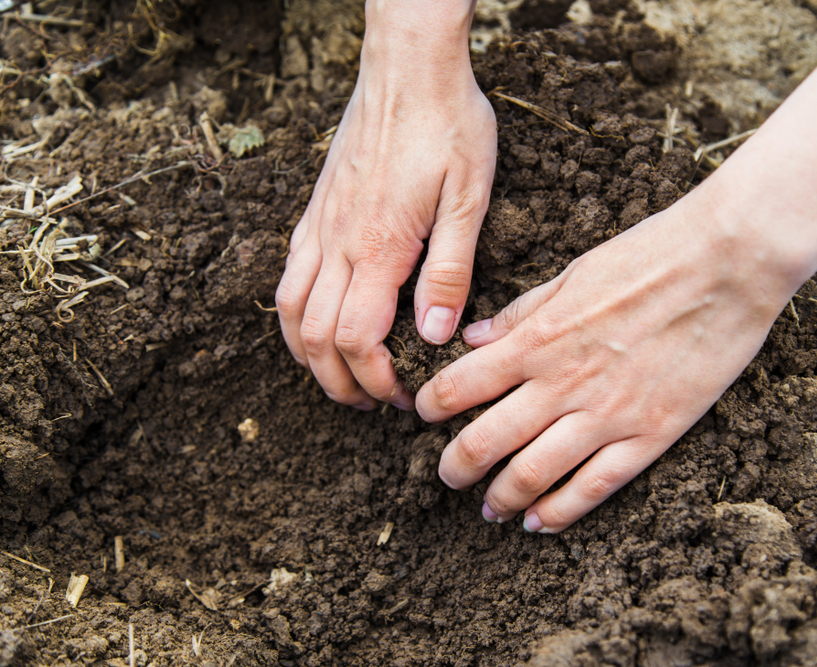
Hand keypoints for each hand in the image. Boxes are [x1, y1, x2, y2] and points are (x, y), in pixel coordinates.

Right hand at [276, 3, 495, 409]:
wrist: (407, 65)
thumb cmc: (448, 126)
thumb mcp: (470, 199)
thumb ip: (450, 272)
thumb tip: (433, 335)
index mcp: (379, 247)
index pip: (358, 340)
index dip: (377, 380)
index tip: (402, 397)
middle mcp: (337, 242)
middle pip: (316, 338)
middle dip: (339, 383)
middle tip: (370, 403)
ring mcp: (319, 225)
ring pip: (290, 311)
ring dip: (309, 356)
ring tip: (340, 377)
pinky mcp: (315, 209)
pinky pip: (287, 275)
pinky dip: (295, 315)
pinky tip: (316, 323)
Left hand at [416, 191, 799, 532]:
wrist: (728, 263)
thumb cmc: (650, 255)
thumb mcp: (572, 273)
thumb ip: (520, 313)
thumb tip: (471, 340)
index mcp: (537, 339)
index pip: (458, 387)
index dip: (430, 407)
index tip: (424, 416)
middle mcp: (561, 384)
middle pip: (484, 442)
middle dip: (454, 466)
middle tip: (447, 476)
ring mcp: (606, 416)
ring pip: (532, 475)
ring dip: (499, 497)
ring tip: (488, 508)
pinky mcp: (650, 436)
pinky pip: (593, 488)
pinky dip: (558, 512)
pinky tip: (538, 523)